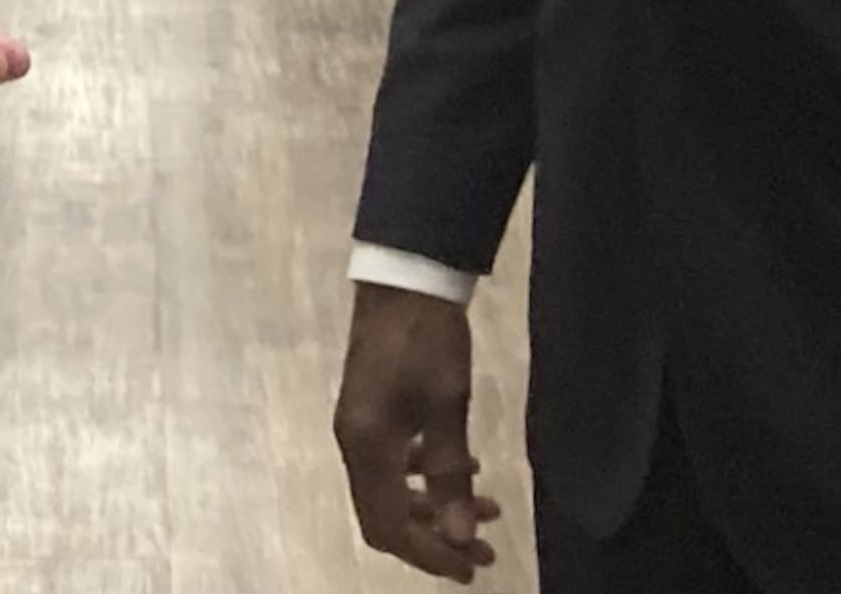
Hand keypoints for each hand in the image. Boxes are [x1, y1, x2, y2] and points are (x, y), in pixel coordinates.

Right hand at [334, 284, 499, 578]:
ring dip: (434, 508)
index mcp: (367, 448)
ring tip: (486, 510)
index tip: (471, 567)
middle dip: (433, 539)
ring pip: (390, 490)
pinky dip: (424, 477)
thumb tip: (460, 536)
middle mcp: (354, 444)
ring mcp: (359, 425)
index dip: (429, 555)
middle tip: (482, 548)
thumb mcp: (447, 405)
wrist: (404, 275)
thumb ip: (449, 474)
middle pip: (384, 516)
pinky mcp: (369, 409)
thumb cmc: (427, 339)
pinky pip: (392, 462)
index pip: (390, 527)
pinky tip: (464, 467)